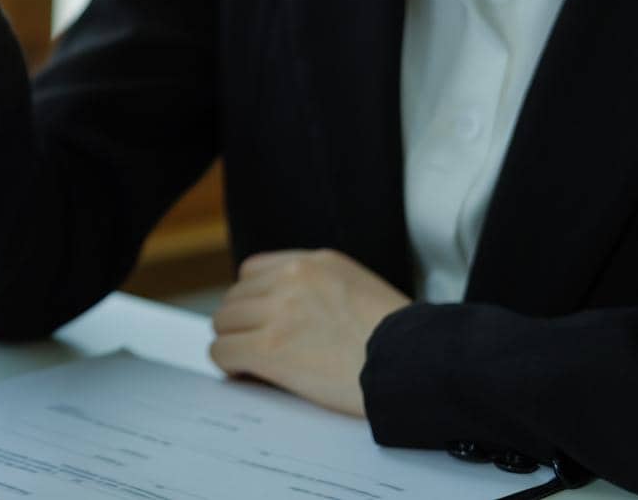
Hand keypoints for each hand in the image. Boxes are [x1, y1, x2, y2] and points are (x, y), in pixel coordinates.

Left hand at [209, 249, 410, 416]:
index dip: (252, 300)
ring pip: (223, 323)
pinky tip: (243, 374)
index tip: (258, 320)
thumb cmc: (399, 341)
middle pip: (235, 297)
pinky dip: (228, 365)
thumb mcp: (359, 289)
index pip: (253, 271)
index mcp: (315, 263)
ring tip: (248, 363)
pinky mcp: (270, 349)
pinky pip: (222, 351)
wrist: (415, 366)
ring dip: (233, 342)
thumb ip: (319, 288)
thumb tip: (283, 310)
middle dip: (241, 324)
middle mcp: (292, 279)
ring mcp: (279, 312)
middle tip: (252, 347)